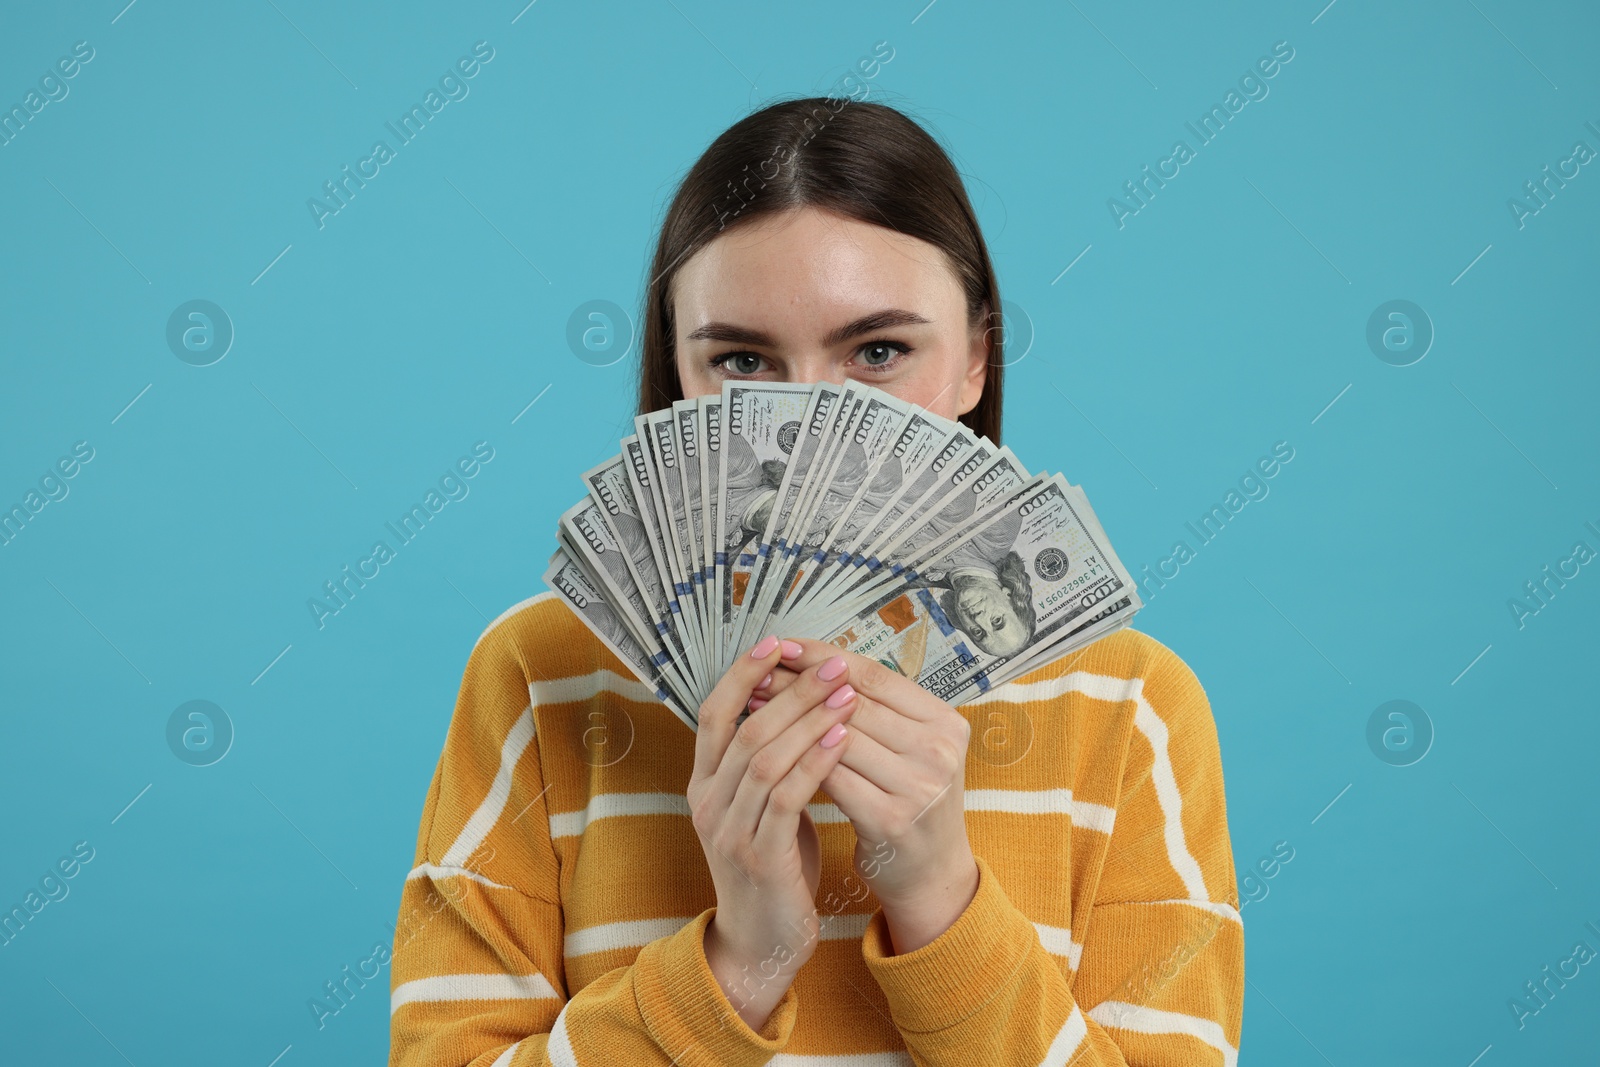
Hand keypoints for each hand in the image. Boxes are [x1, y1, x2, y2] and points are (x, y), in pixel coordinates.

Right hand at [687, 635, 859, 1028]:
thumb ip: (768, 763)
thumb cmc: (772, 866)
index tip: (777, 640)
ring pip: (763, 758)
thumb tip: (799, 705)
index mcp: (704, 783)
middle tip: (833, 664)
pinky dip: (814, 763)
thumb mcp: (760, 807)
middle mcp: (707, 801)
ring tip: (846, 694)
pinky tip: (840, 740)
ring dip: (807, 720)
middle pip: (744, 728)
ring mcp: (728, 830)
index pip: (714, 713)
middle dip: (791, 690)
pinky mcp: (758, 856)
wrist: (760, 943)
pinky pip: (786, 798)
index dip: (743, 673)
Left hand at [776, 639, 978, 926]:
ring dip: (791, 720)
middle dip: (800, 685)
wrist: (931, 873)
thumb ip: (874, 710)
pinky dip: (799, 761)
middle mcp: (938, 750)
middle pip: (854, 703)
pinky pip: (832, 778)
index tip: (785, 646)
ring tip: (756, 708)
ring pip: (838, 738)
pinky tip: (769, 752)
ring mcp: (919, 786)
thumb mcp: (909, 748)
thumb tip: (811, 662)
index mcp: (945, 722)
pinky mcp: (891, 818)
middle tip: (758, 672)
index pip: (874, 675)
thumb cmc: (908, 800)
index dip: (824, 657)